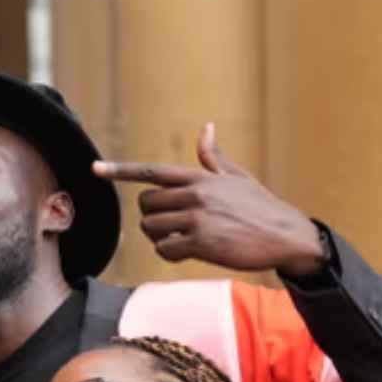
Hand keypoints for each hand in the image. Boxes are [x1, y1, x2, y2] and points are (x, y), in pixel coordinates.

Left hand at [93, 123, 327, 278]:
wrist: (286, 236)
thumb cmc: (261, 207)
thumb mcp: (238, 176)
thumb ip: (213, 157)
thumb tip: (205, 128)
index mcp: (201, 177)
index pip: (152, 171)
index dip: (120, 170)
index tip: (96, 169)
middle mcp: (196, 194)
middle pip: (146, 204)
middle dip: (152, 216)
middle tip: (170, 225)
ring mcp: (198, 219)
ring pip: (152, 228)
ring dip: (159, 237)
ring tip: (182, 239)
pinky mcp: (203, 243)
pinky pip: (165, 249)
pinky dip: (170, 253)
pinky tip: (187, 252)